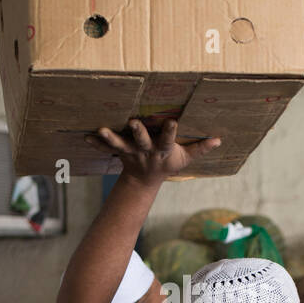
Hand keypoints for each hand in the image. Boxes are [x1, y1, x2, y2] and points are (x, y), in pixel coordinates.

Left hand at [86, 118, 220, 183]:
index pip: (169, 140)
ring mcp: (131, 152)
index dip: (171, 132)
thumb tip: (219, 139)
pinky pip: (105, 149)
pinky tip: (84, 136)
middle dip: (138, 132)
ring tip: (101, 129)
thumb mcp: (185, 159)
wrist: (144, 181)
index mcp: (163, 150)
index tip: (173, 121)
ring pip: (120, 144)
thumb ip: (200, 148)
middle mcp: (146, 151)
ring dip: (110, 138)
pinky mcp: (119, 152)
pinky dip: (95, 144)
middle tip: (133, 121)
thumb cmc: (167, 165)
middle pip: (142, 141)